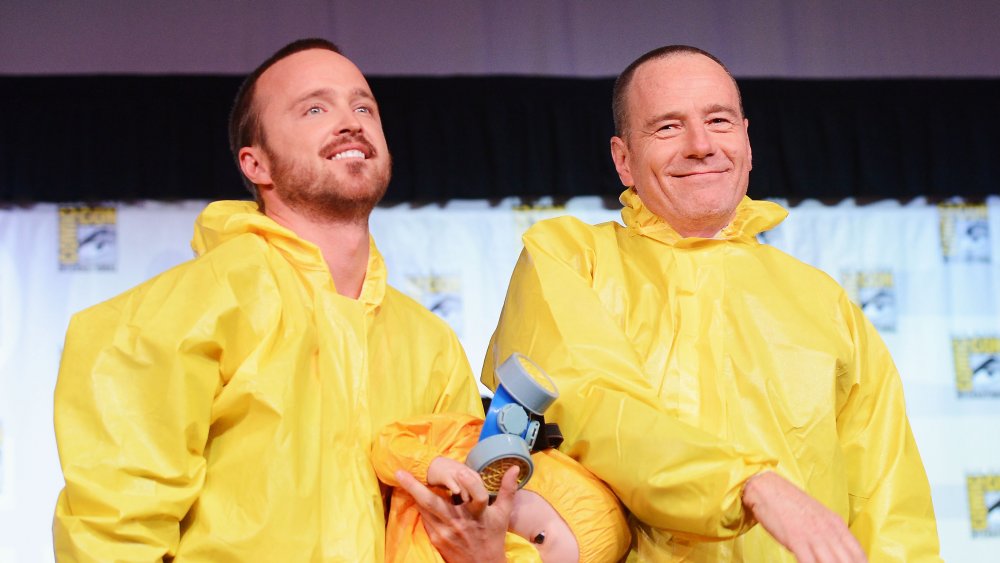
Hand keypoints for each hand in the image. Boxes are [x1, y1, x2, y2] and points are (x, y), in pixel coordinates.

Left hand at [395, 465, 518, 562]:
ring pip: (425, 509)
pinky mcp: (437, 538)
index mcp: (479, 514)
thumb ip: (507, 489)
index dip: (470, 484)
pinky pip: (425, 518)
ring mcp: (446, 531)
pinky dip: (420, 505)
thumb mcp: (503, 514)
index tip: (460, 473)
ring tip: (402, 477)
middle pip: (435, 504)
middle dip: (416, 487)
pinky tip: (413, 495)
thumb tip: (514, 467)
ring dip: (413, 493)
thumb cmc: (493, 536)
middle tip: (400, 473)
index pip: (477, 496)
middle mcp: (461, 522)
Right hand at [742, 472, 866, 562]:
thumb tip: (836, 551)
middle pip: (847, 561)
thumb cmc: (789, 502)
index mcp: (836, 524)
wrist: (767, 488)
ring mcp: (813, 535)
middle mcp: (828, 531)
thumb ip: (829, 533)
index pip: (858, 554)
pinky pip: (809, 562)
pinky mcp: (796, 539)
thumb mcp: (817, 516)